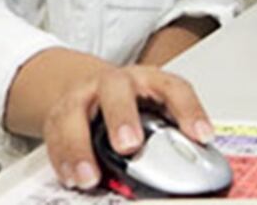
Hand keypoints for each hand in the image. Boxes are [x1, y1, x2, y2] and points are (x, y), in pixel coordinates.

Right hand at [42, 65, 213, 189]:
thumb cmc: (133, 102)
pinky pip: (54, 136)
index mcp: (149, 80)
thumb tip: (193, 166)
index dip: (189, 111)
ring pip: (75, 114)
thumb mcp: (157, 109)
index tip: (202, 136)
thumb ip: (171, 133)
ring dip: (80, 148)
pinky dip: (61, 159)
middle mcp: (115, 83)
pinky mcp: (58, 115)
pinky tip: (71, 177)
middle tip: (129, 146)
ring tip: (90, 177)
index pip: (174, 89)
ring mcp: (83, 96)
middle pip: (116, 91)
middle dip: (122, 118)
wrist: (91, 88)